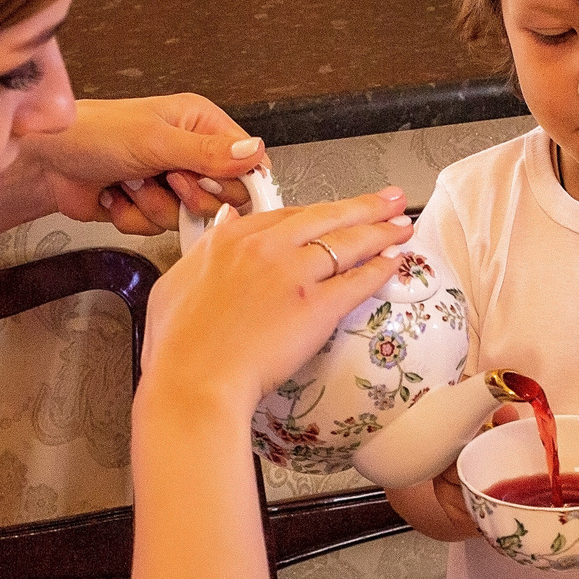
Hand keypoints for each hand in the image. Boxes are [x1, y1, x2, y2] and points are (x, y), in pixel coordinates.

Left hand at [27, 94, 270, 237]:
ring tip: (129, 181)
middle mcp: (190, 152)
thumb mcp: (156, 141)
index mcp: (200, 124)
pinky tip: (114, 195)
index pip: (247, 161)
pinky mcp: (148, 206)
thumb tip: (255, 152)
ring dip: (152, 204)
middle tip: (165, 177)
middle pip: (221, 197)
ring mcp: (169, 182)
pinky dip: (132, 216)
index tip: (217, 189)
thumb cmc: (96, 134)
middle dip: (187, 196)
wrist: (48, 161)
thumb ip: (208, 153)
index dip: (237, 183)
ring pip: (186, 217)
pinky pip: (157, 228)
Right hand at [143, 190, 415, 415]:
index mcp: (231, 239)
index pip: (286, 214)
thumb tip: (224, 220)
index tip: (334, 210)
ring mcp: (294, 275)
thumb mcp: (176, 281)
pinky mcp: (316, 307)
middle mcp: (266, 247)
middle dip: (364, 206)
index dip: (318, 212)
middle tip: (390, 198)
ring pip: (348, 242)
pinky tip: (394, 263)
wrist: (194, 380)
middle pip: (326, 217)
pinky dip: (380, 270)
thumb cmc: (178, 345)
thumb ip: (205, 247)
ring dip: (382, 231)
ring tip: (402, 225)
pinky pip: (357, 281)